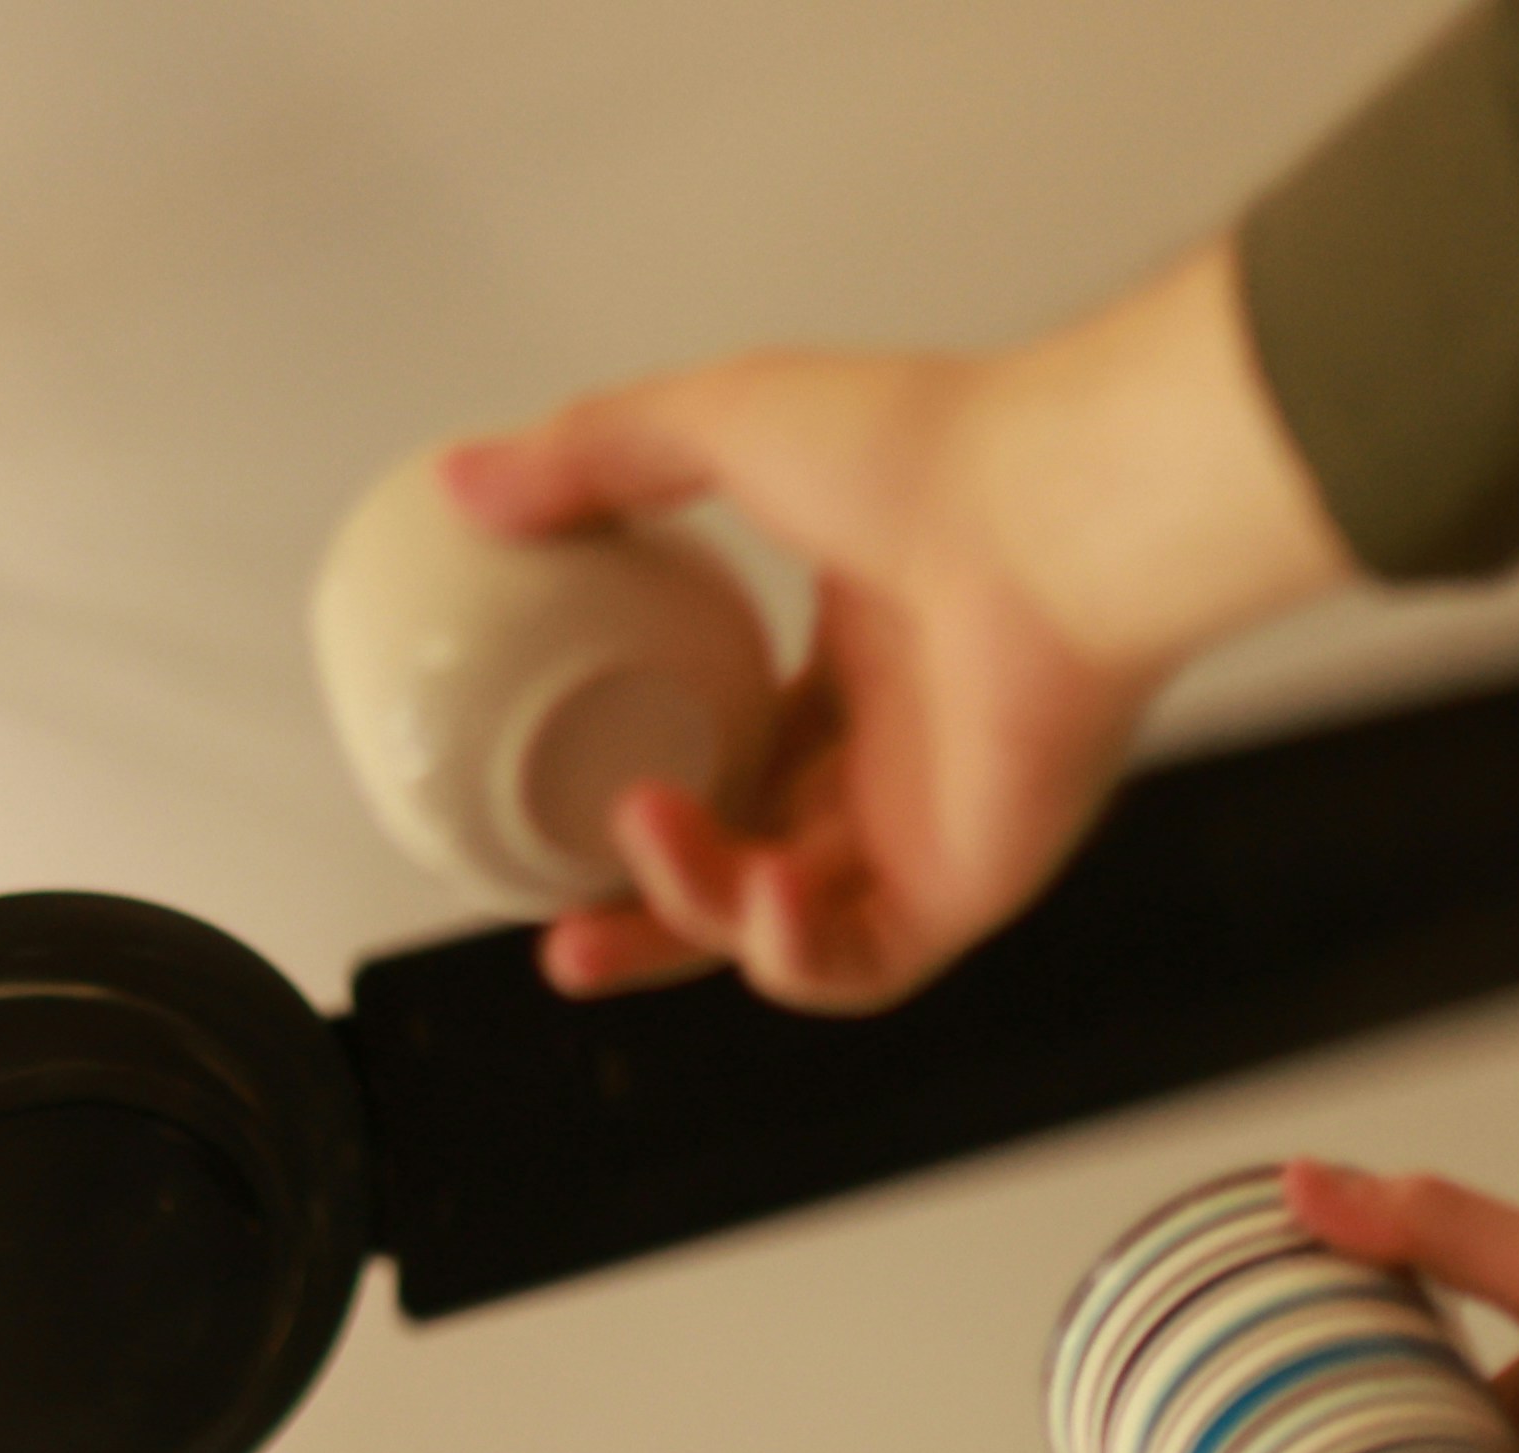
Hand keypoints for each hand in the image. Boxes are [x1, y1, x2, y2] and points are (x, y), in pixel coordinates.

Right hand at [450, 248, 1348, 1010]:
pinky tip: (751, 891)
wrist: (1057, 514)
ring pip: (784, 928)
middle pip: (747, 868)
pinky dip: (785, 950)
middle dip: (649, 917)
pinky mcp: (967, 888)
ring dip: (693, 910)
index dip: (651, 798)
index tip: (563, 810)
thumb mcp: (718, 422)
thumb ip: (590, 453)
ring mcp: (933, 828)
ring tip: (638, 840)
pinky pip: (855, 965)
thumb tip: (461, 483)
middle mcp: (899, 753)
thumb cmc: (931, 451)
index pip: (738, 756)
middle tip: (560, 939)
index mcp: (861, 659)